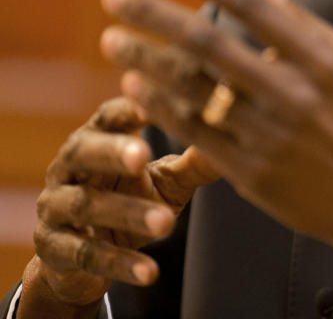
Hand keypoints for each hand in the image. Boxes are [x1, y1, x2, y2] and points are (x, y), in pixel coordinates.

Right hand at [21, 96, 218, 315]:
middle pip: (84, 153)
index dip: (127, 110)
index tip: (152, 106)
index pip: (108, 117)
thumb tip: (233, 139)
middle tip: (143, 154)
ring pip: (87, 207)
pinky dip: (120, 264)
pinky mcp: (54, 249)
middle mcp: (68, 168)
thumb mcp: (165, 179)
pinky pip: (87, 256)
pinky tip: (151, 273)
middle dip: (112, 153)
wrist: (87, 254)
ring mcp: (55, 208)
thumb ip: (194, 162)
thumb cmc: (133, 197)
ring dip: (127, 214)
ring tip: (167, 223)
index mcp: (96, 139)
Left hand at [98, 0, 332, 316]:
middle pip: (209, 44)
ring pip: (192, 90)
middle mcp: (292, 91)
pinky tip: (137, 87)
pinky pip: (195, 132)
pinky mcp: (252, 171)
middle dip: (156, 14)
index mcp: (320, 57)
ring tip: (113, 39)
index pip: (250, 4)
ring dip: (146, 61)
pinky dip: (163, 107)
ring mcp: (269, 133)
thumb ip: (298, 17)